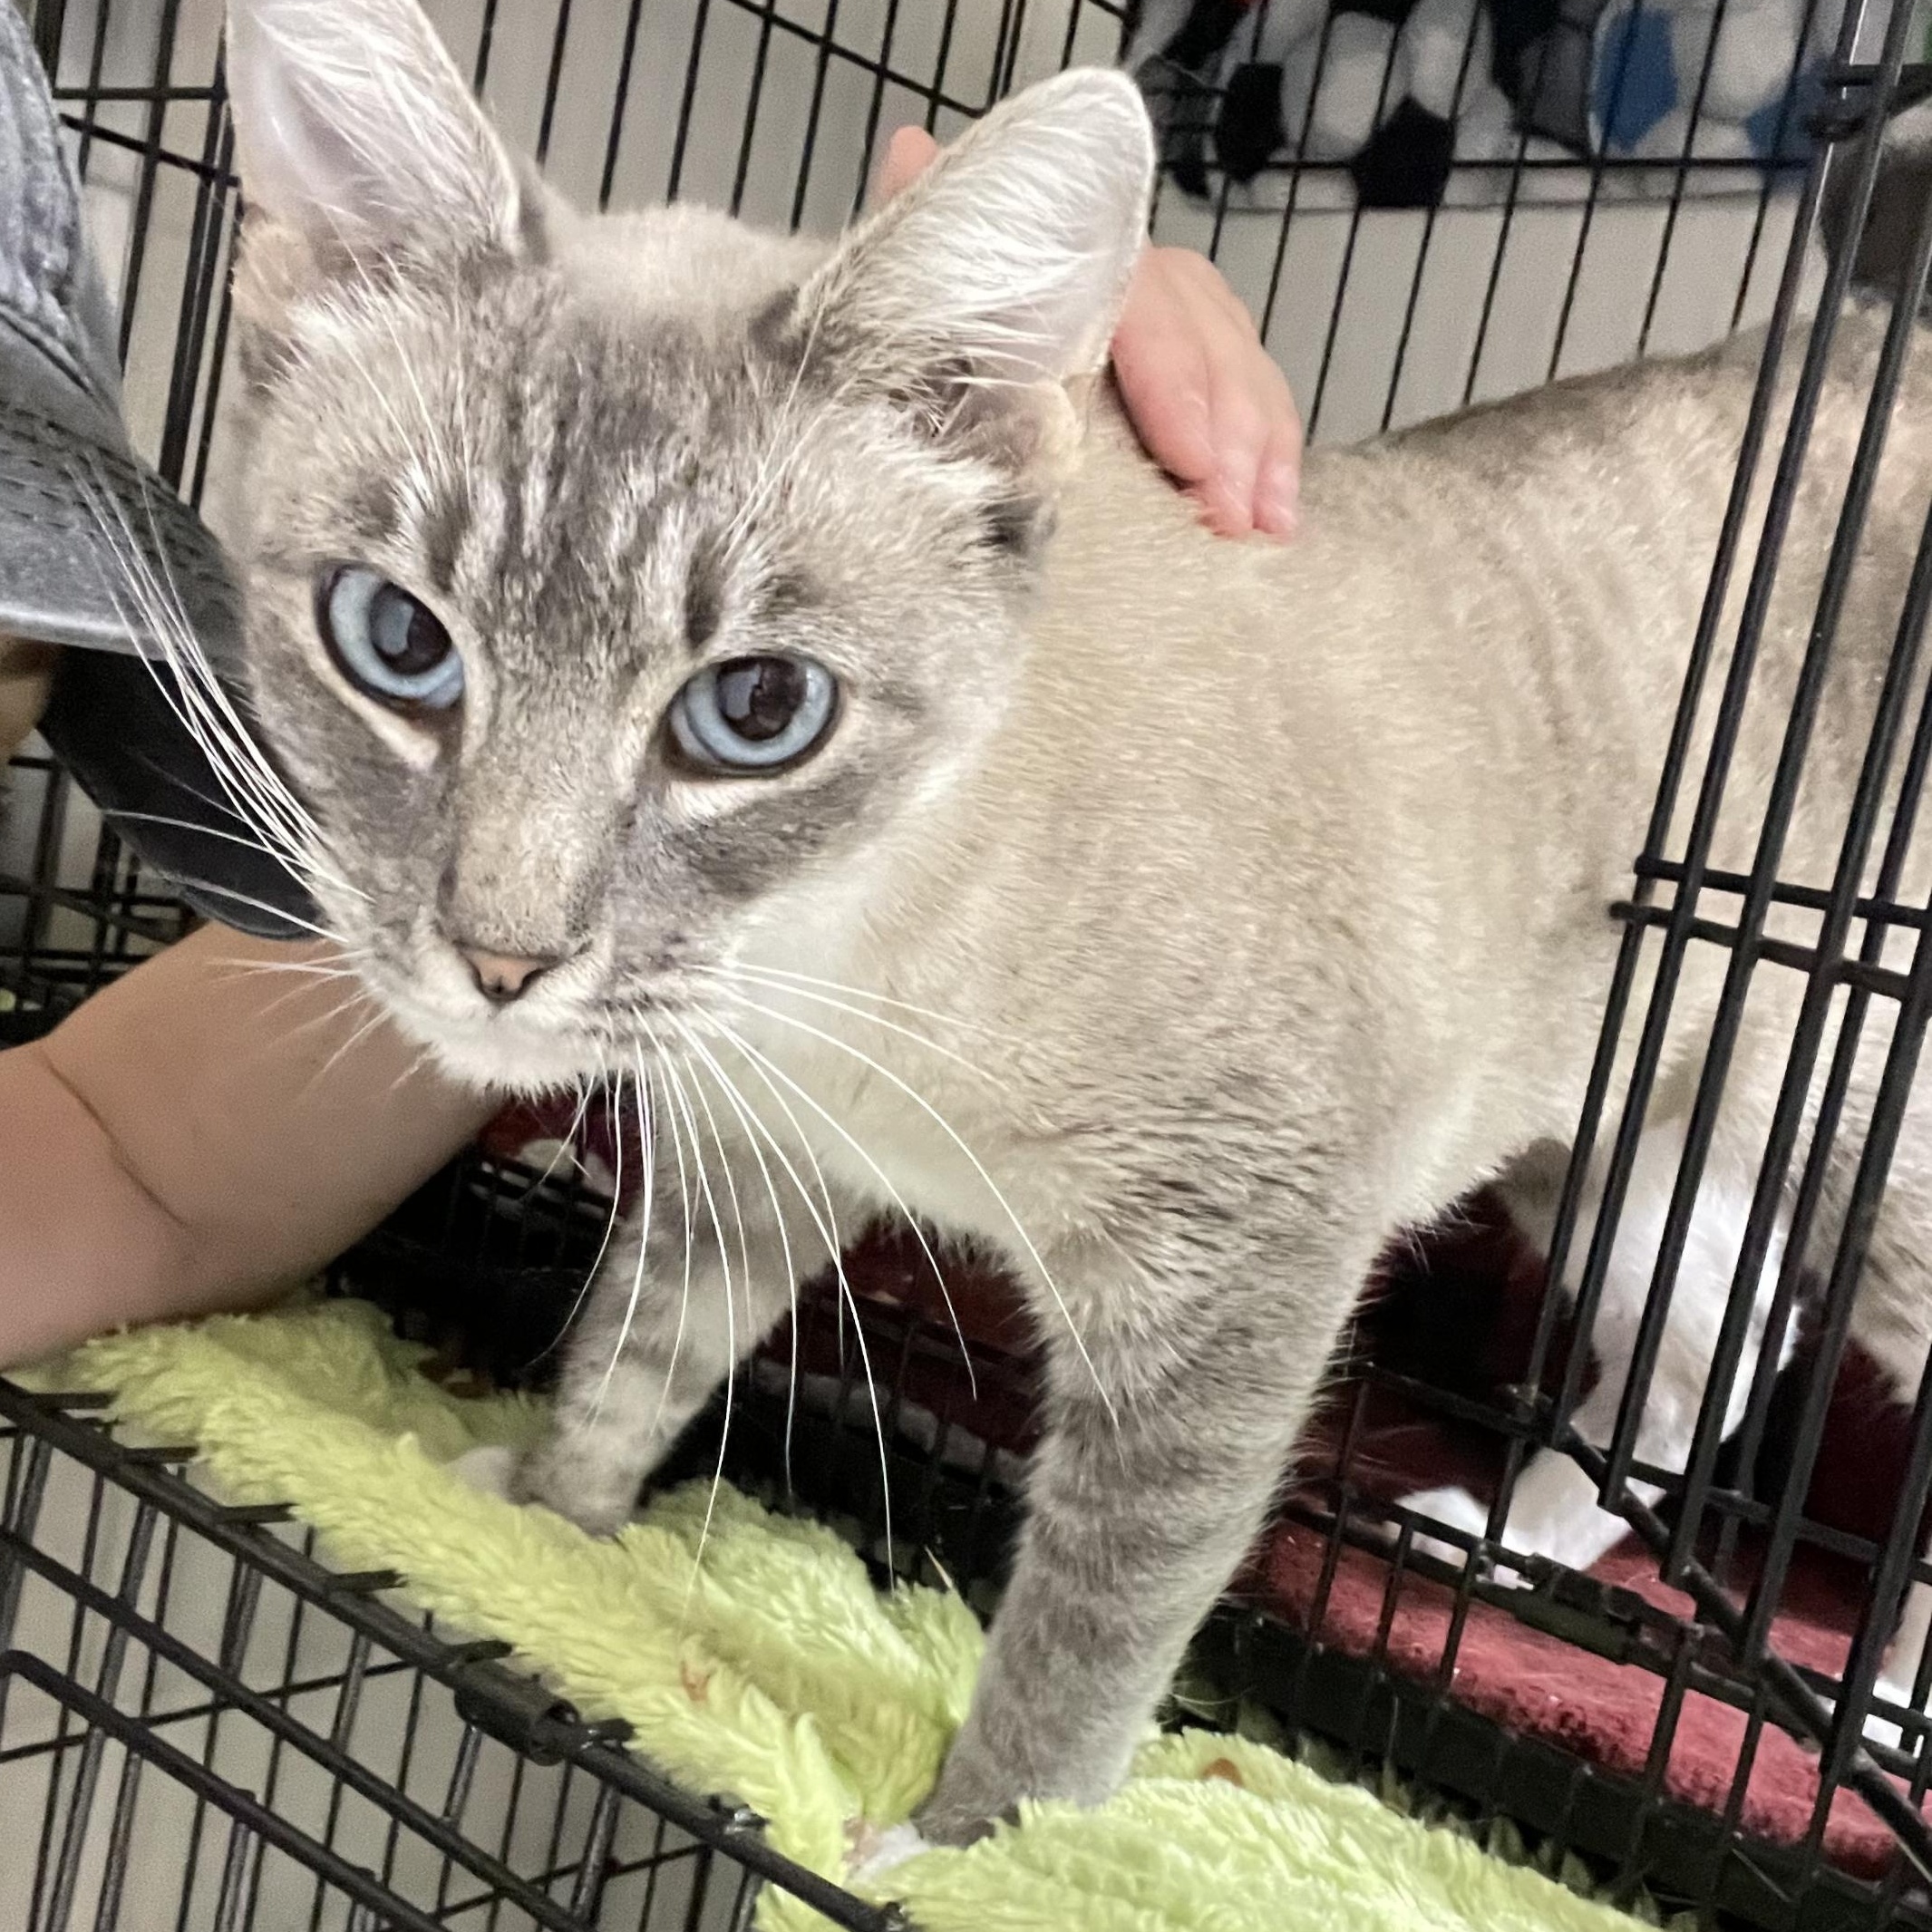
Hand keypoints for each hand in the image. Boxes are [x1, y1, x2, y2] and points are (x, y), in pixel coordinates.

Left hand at [875, 125, 1300, 540]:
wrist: (934, 385)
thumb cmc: (939, 349)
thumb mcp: (930, 305)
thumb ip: (934, 244)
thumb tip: (912, 150)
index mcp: (1076, 264)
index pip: (1143, 308)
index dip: (1175, 383)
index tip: (1191, 459)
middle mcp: (1139, 282)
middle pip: (1207, 344)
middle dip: (1229, 435)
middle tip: (1228, 513)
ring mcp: (1180, 331)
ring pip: (1243, 374)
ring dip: (1260, 454)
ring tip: (1262, 527)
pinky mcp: (1201, 390)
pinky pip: (1258, 410)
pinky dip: (1274, 464)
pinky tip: (1277, 519)